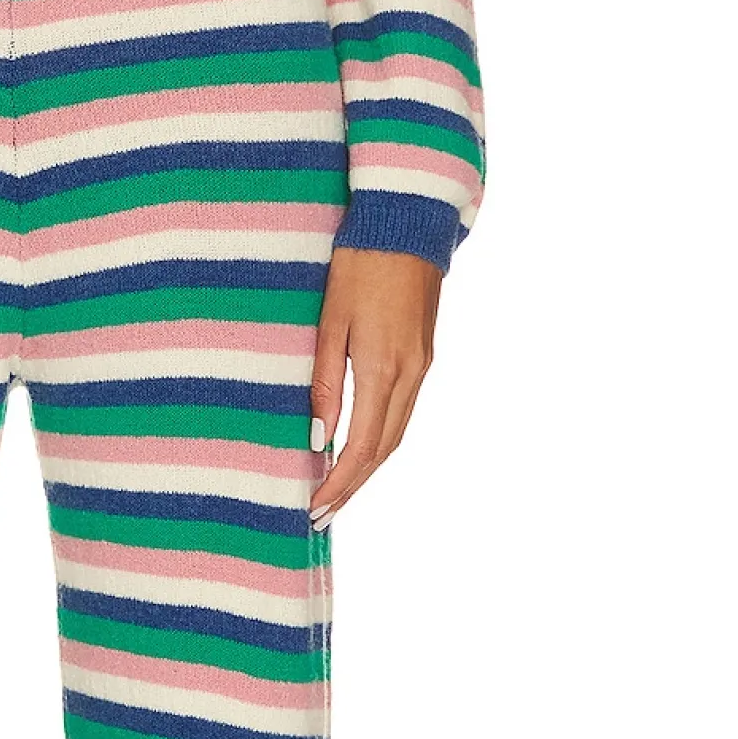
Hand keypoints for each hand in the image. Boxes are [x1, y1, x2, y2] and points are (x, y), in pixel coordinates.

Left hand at [308, 247, 441, 526]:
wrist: (408, 222)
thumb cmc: (360, 263)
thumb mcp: (331, 321)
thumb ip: (324, 383)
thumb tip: (319, 438)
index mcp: (383, 368)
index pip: (361, 446)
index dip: (338, 483)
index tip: (313, 508)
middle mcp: (410, 374)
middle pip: (383, 450)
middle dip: (352, 487)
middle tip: (321, 516)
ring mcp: (422, 366)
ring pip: (396, 434)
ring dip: (367, 469)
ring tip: (337, 493)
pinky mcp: (423, 356)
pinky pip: (402, 412)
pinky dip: (379, 440)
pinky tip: (358, 450)